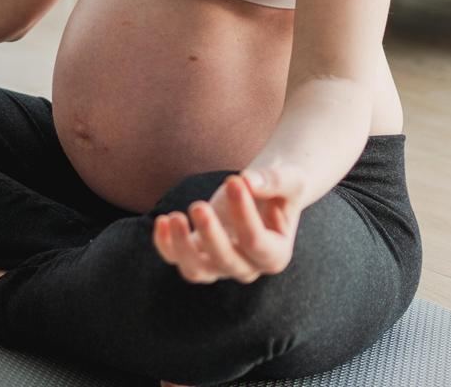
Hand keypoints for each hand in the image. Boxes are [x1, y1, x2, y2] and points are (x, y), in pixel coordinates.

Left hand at [151, 162, 308, 284]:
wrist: (265, 191)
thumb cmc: (281, 187)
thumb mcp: (289, 179)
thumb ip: (274, 180)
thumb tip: (248, 180)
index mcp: (276, 255)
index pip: (256, 242)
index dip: (243, 215)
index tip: (233, 181)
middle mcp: (248, 267)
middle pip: (225, 262)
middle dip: (210, 236)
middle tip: (199, 205)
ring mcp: (220, 264)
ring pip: (196, 270)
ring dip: (182, 247)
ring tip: (173, 217)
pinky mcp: (198, 253)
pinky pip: (176, 259)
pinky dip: (165, 245)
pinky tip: (162, 220)